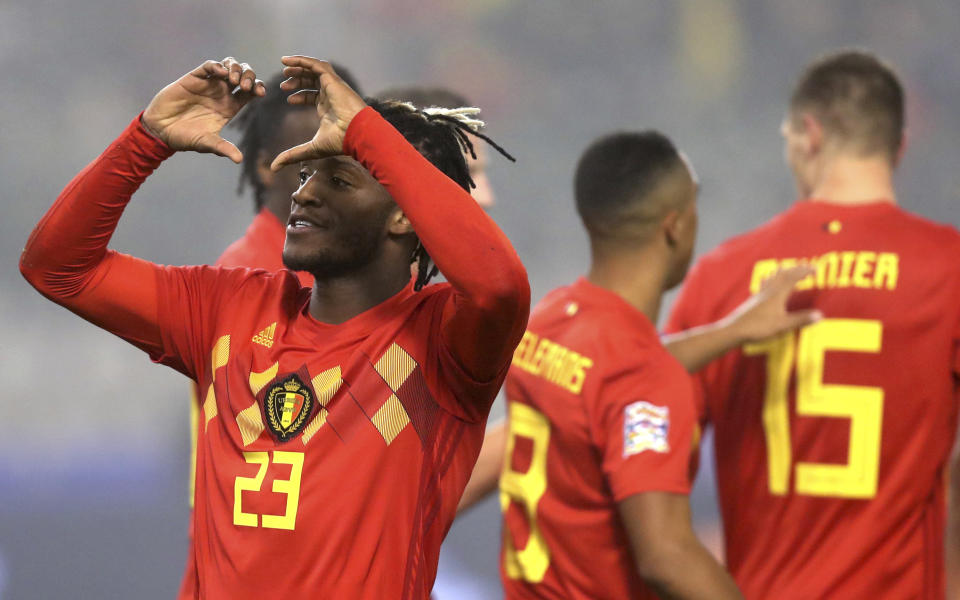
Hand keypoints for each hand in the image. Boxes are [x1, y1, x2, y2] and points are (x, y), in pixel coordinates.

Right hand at [141, 57, 264, 162]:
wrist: (161, 130)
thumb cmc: (185, 138)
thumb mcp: (207, 143)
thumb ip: (223, 148)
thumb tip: (239, 160)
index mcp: (229, 107)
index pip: (250, 92)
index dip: (258, 88)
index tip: (259, 93)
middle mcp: (221, 94)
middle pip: (244, 75)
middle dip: (250, 76)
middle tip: (246, 86)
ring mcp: (208, 84)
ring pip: (228, 66)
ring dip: (235, 68)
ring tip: (233, 80)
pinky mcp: (194, 79)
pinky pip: (209, 66)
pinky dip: (217, 66)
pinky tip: (221, 73)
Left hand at [270, 56, 367, 170]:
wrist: (357, 133)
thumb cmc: (340, 141)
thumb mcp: (310, 149)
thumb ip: (292, 155)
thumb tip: (274, 168)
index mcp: (329, 107)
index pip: (313, 95)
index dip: (299, 95)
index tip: (287, 98)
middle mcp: (331, 94)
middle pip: (312, 80)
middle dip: (296, 80)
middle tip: (282, 83)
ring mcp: (333, 86)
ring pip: (314, 70)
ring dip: (298, 67)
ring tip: (284, 67)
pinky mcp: (332, 80)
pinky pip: (316, 64)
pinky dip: (302, 60)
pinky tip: (288, 60)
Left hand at [725, 265, 822, 343]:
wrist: (734, 331)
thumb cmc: (758, 328)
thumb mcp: (782, 325)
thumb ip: (800, 320)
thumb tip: (820, 315)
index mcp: (777, 294)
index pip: (793, 277)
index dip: (805, 271)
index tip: (816, 269)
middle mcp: (768, 291)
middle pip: (783, 274)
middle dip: (796, 269)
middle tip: (807, 267)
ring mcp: (760, 295)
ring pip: (773, 277)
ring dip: (783, 271)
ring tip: (789, 268)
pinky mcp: (754, 300)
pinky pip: (764, 284)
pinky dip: (770, 279)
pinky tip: (767, 279)